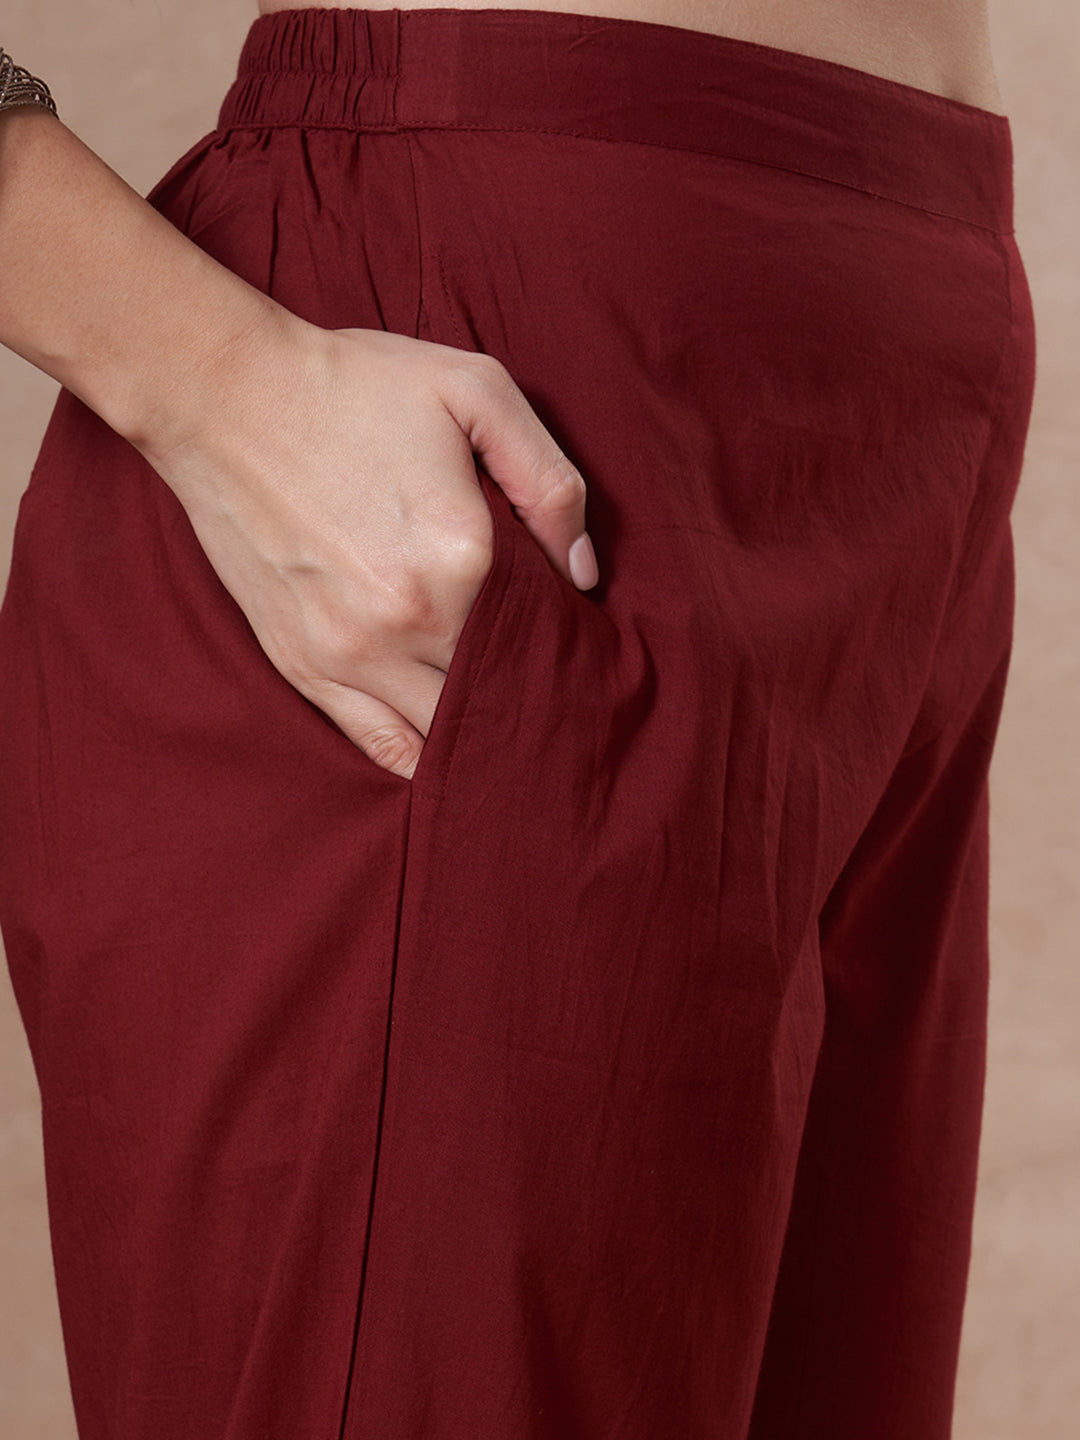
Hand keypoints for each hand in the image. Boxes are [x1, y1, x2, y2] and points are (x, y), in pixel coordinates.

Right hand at [139, 314, 598, 779]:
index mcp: (463, 555)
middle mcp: (411, 619)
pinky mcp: (304, 666)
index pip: (546, 628)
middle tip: (548, 677)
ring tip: (502, 714)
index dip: (567, 632)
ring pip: (445, 729)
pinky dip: (421, 756)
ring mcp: (351, 653)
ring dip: (479, 726)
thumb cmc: (353, 385)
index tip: (575, 630)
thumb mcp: (475, 390)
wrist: (223, 395)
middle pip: (500, 686)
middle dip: (529, 685)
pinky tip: (445, 749)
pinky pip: (381, 745)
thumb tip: (583, 575)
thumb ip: (549, 480)